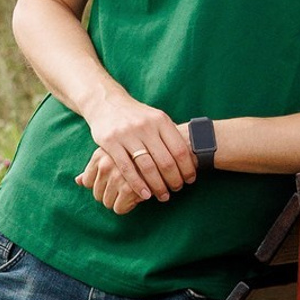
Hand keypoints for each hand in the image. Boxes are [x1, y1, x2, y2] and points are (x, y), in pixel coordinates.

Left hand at [76, 149, 147, 215]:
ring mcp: (117, 175)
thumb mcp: (115, 155)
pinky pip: (119, 208)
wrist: (169, 152)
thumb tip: (77, 181)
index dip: (100, 187)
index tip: (114, 185)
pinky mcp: (129, 188)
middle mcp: (106, 164)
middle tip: (125, 192)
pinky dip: (128, 207)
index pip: (86, 182)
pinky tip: (139, 198)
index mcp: (100, 155)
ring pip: (106, 202)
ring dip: (119, 202)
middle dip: (110, 196)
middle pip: (96, 194)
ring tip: (133, 194)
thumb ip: (96, 167)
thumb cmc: (141, 156)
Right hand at [82, 94, 196, 202]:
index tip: (190, 180)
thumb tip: (192, 157)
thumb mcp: (157, 119)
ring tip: (163, 196)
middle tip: (177, 190)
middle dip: (174, 180)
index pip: (180, 150)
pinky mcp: (110, 142)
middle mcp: (146, 126)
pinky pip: (126, 168)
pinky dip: (137, 184)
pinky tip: (145, 194)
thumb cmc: (138, 117)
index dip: (188, 168)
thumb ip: (171, 135)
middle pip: (166, 161)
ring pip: (147, 167)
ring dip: (158, 186)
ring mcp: (127, 134)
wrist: (107, 103)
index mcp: (161, 120)